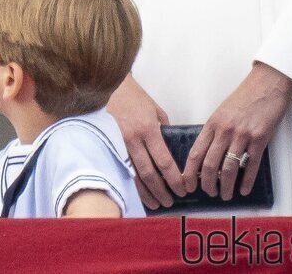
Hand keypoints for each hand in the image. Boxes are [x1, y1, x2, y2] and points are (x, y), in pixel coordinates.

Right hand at [107, 74, 187, 209]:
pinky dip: (131, 183)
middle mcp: (132, 139)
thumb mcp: (156, 111)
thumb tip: (170, 148)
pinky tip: (137, 192)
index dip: (174, 178)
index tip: (183, 188)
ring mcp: (118, 144)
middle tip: (171, 201)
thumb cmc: (134, 97)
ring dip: (146, 192)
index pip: (164, 161)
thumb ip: (164, 130)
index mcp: (148, 129)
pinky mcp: (108, 145)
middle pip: (149, 173)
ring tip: (156, 203)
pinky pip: (121, 169)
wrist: (108, 87)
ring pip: (133, 175)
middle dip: (161, 190)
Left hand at [181, 62, 291, 200]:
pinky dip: (247, 180)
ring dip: (226, 185)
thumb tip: (207, 153)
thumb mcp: (221, 112)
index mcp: (212, 124)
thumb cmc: (243, 98)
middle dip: (207, 183)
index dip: (190, 171)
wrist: (266, 84)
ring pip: (229, 167)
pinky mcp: (260, 138)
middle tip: (209, 194)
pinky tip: (243, 190)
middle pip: (210, 164)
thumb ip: (214, 131)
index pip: (195, 152)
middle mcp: (224, 131)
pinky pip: (252, 164)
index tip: (187, 184)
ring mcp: (242, 135)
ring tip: (226, 195)